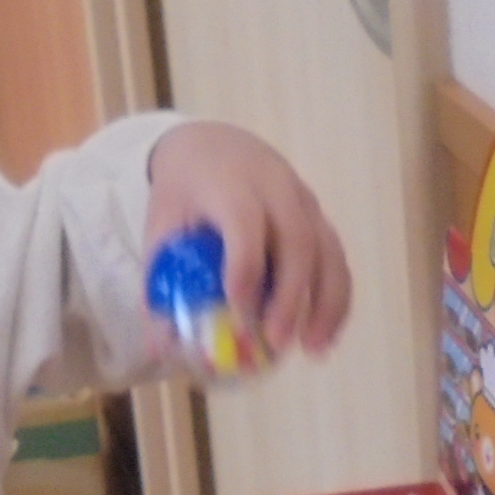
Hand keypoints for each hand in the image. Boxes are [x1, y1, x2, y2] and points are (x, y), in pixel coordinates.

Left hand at [145, 120, 352, 358]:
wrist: (212, 145)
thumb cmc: (183, 192)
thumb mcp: (161, 226)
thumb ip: (159, 281)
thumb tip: (158, 348)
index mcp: (228, 183)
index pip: (243, 220)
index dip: (244, 264)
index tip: (239, 309)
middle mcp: (275, 187)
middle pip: (296, 239)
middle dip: (290, 295)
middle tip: (275, 342)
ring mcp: (303, 200)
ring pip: (327, 249)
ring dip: (325, 302)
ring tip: (313, 348)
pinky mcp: (317, 216)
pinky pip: (335, 257)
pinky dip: (336, 298)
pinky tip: (325, 335)